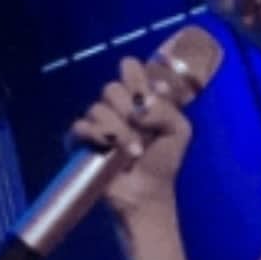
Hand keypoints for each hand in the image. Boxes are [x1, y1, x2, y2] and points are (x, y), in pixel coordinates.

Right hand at [65, 56, 194, 219]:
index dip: (136, 78)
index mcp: (140, 96)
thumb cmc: (164, 160)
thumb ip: (166, 109)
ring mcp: (98, 122)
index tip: (148, 98)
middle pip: (111, 87)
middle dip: (129, 109)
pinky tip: (110, 151)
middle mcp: (117, 105)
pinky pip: (81, 127)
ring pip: (98, 108)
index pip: (129, 67)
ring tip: (135, 151)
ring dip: (119, 131)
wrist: (148, 191)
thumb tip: (141, 106)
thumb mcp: (179, 130)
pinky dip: (97, 137)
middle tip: (141, 128)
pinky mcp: (83, 142)